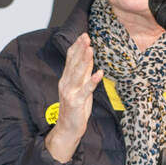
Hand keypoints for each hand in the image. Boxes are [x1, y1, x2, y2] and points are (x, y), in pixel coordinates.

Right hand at [45, 33, 102, 163]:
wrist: (68, 128)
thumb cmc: (75, 108)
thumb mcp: (80, 88)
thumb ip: (83, 74)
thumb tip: (89, 58)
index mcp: (66, 78)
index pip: (70, 59)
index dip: (76, 47)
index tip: (84, 35)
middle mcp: (66, 83)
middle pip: (73, 63)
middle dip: (80, 49)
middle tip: (86, 37)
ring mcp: (70, 92)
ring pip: (77, 74)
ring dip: (84, 61)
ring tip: (90, 49)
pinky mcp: (76, 102)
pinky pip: (85, 90)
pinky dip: (92, 81)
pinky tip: (99, 73)